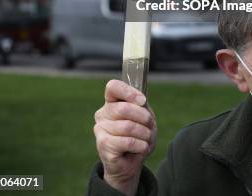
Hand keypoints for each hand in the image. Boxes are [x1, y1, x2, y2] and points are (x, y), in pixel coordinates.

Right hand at [94, 79, 156, 195]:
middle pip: (124, 108)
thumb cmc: (137, 136)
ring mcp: (100, 129)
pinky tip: (142, 148)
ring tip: (147, 139)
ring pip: (128, 126)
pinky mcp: (103, 144)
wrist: (129, 164)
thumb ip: (141, 106)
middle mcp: (103, 114)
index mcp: (111, 102)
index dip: (128, 92)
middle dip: (144, 117)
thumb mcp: (143, 117)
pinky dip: (141, 145)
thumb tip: (141, 101)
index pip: (113, 87)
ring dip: (144, 134)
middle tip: (150, 125)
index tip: (142, 101)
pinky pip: (128, 141)